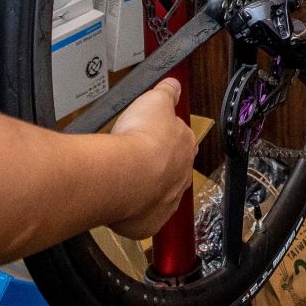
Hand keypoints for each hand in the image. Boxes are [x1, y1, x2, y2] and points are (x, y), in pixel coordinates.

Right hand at [105, 77, 196, 240]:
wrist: (126, 174)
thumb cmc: (141, 139)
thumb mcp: (155, 100)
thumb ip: (166, 93)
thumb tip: (174, 84)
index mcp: (185, 146)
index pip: (180, 141)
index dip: (164, 138)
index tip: (150, 137)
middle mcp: (180, 175)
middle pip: (171, 170)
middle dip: (154, 165)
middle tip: (133, 159)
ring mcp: (166, 201)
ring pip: (158, 195)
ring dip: (144, 189)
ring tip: (123, 181)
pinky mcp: (149, 221)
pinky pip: (143, 218)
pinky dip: (132, 213)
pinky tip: (119, 203)